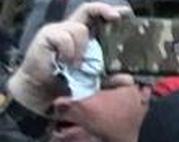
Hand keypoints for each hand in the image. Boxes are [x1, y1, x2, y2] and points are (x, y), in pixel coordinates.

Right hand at [6, 2, 130, 113]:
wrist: (44, 89)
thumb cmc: (68, 80)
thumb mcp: (95, 81)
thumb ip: (112, 79)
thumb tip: (130, 80)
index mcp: (85, 37)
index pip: (96, 17)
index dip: (109, 12)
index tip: (125, 13)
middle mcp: (71, 29)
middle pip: (87, 10)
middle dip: (103, 9)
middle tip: (116, 17)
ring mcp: (58, 30)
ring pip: (79, 29)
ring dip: (83, 49)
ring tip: (77, 65)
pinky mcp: (47, 35)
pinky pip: (64, 38)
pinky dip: (69, 51)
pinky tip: (66, 62)